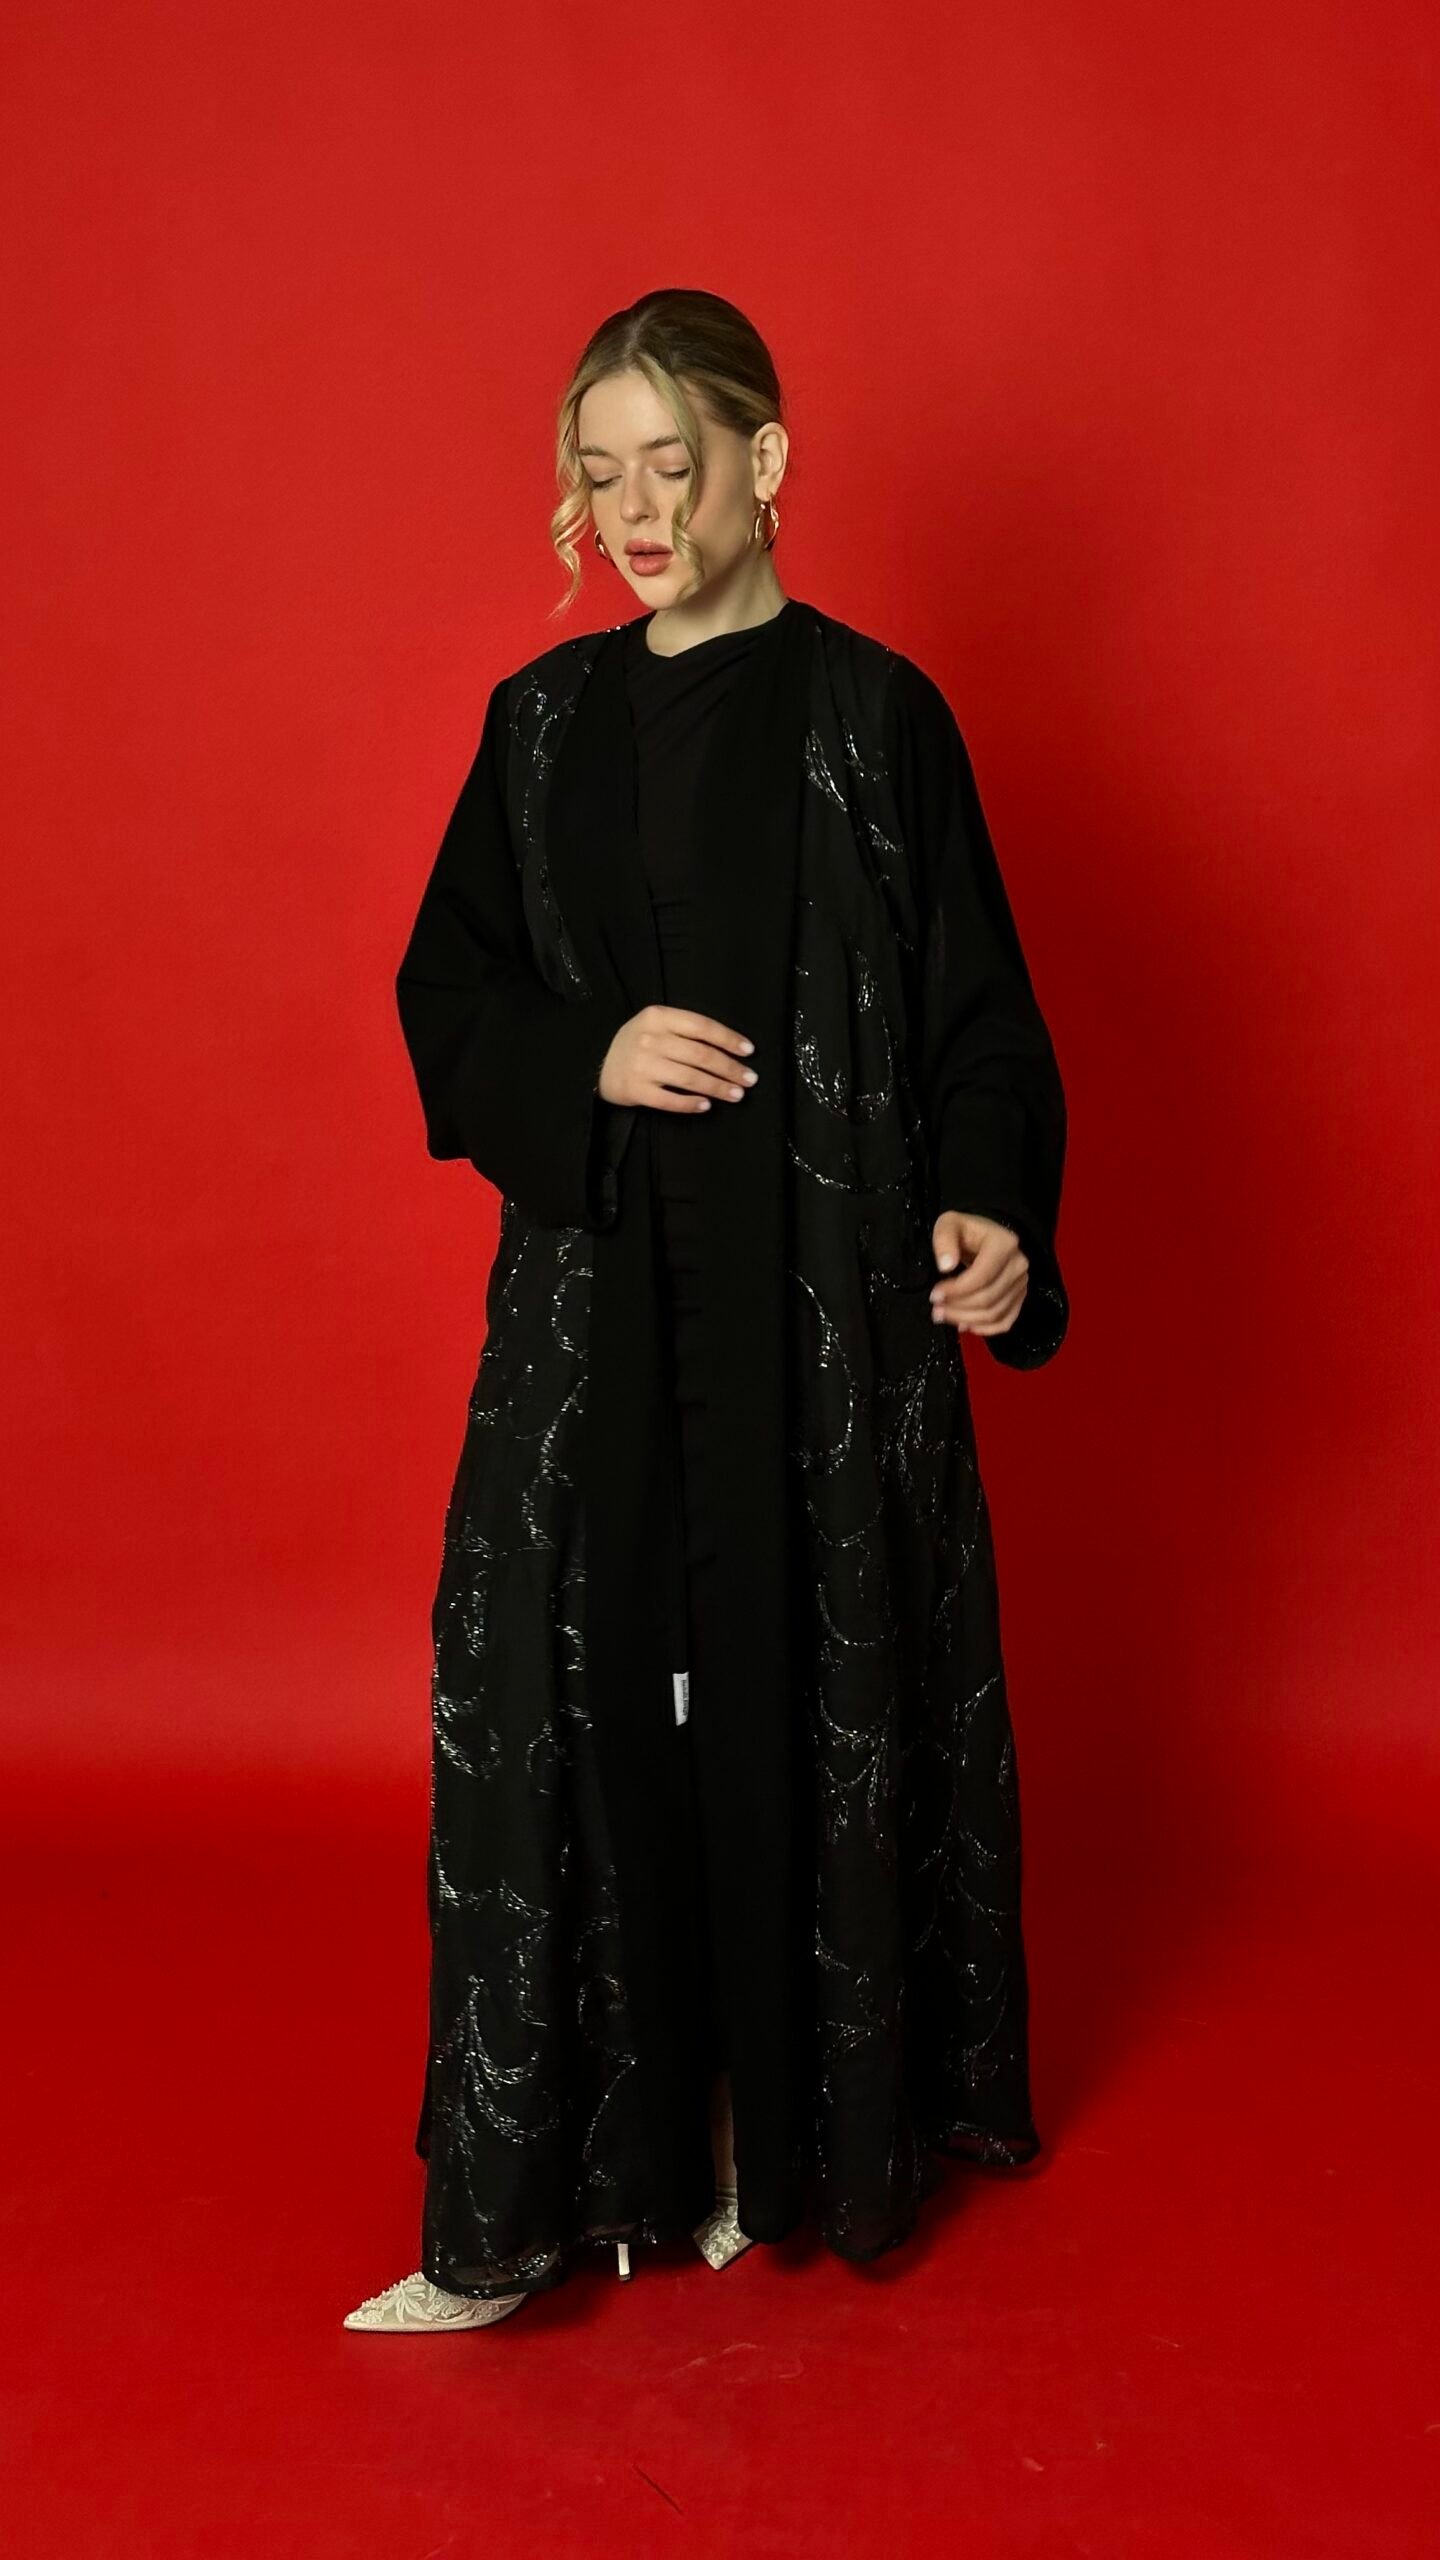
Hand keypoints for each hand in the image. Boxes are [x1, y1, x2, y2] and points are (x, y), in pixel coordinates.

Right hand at [599, 1005, 758, 1113]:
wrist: (599, 1065)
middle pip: (700, 1055)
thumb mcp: (655, 1024)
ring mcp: (642, 1066)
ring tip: (736, 1095)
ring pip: (690, 1078)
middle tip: (749, 1079)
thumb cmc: (637, 1044)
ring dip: (718, 1088)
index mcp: (658, 1017)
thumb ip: (684, 1029)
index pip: (701, 1026)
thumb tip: (728, 1047)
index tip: (748, 1051)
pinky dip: (691, 1104)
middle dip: (729, 1068)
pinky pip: (670, 1100)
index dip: (728, 1039)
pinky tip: (707, 1106)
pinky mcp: (636, 1090)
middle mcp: (650, 1039)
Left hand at [928, 1210, 1028, 1335]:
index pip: (981, 1276)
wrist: (986, 1237)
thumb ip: (944, 1239)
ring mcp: (1022, 1283)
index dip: (956, 1290)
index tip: (935, 1295)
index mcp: (1004, 1244)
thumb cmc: (966, 1231)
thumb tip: (946, 1266)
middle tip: (936, 1310)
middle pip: (988, 1298)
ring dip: (966, 1320)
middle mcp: (1018, 1265)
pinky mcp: (1020, 1297)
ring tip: (944, 1316)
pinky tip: (965, 1325)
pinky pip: (1005, 1322)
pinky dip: (985, 1329)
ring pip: (995, 1313)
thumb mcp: (950, 1224)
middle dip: (958, 1308)